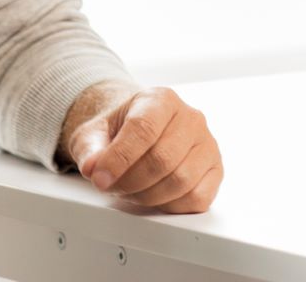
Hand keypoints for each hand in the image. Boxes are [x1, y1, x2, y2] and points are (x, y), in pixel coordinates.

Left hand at [61, 84, 221, 213]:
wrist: (139, 130)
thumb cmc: (119, 130)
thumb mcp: (94, 132)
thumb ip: (90, 148)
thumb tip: (92, 167)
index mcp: (161, 99)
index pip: (143, 129)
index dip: (118, 159)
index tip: (98, 178)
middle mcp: (190, 118)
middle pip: (162, 159)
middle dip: (130, 181)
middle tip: (111, 186)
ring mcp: (207, 144)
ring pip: (181, 181)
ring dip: (148, 196)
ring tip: (130, 190)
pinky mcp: (215, 169)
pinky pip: (197, 197)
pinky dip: (170, 205)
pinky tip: (154, 196)